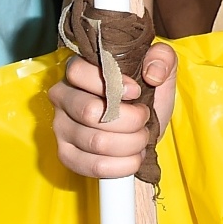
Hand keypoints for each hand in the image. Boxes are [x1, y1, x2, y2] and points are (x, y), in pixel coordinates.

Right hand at [49, 43, 177, 177]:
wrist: (143, 124)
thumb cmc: (145, 93)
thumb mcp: (160, 68)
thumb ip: (162, 57)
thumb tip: (152, 72)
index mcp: (79, 69)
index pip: (79, 72)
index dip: (112, 84)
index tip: (136, 92)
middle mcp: (63, 96)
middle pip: (89, 111)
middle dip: (129, 120)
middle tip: (144, 118)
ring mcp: (61, 127)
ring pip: (95, 141)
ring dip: (130, 143)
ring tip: (142, 137)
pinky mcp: (66, 155)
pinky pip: (92, 166)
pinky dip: (121, 165)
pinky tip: (133, 157)